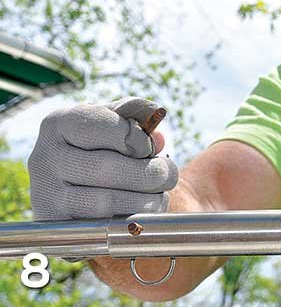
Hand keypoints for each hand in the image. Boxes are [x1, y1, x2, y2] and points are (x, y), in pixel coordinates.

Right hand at [28, 97, 177, 220]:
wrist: (77, 181)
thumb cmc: (105, 143)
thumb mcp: (117, 121)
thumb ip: (138, 118)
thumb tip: (157, 138)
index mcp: (59, 123)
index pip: (103, 127)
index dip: (136, 138)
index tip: (149, 148)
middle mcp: (44, 157)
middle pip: (105, 168)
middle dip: (149, 173)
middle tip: (169, 174)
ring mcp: (44, 194)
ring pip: (103, 202)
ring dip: (144, 201)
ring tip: (162, 196)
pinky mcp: (54, 225)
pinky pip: (98, 228)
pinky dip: (129, 222)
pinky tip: (144, 214)